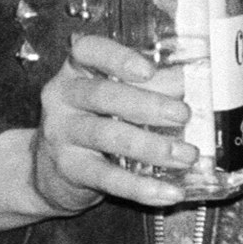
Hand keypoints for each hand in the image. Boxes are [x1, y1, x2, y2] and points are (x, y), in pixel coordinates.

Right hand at [0, 33, 191, 237]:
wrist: (49, 171)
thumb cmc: (95, 123)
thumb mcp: (114, 98)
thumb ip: (149, 87)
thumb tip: (192, 84)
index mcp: (77, 71)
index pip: (87, 51)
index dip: (117, 58)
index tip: (149, 70)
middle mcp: (63, 98)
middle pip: (104, 95)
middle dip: (148, 105)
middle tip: (183, 115)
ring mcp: (62, 134)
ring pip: (107, 136)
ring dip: (152, 146)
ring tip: (187, 155)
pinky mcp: (69, 169)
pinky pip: (108, 178)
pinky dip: (142, 187)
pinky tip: (169, 192)